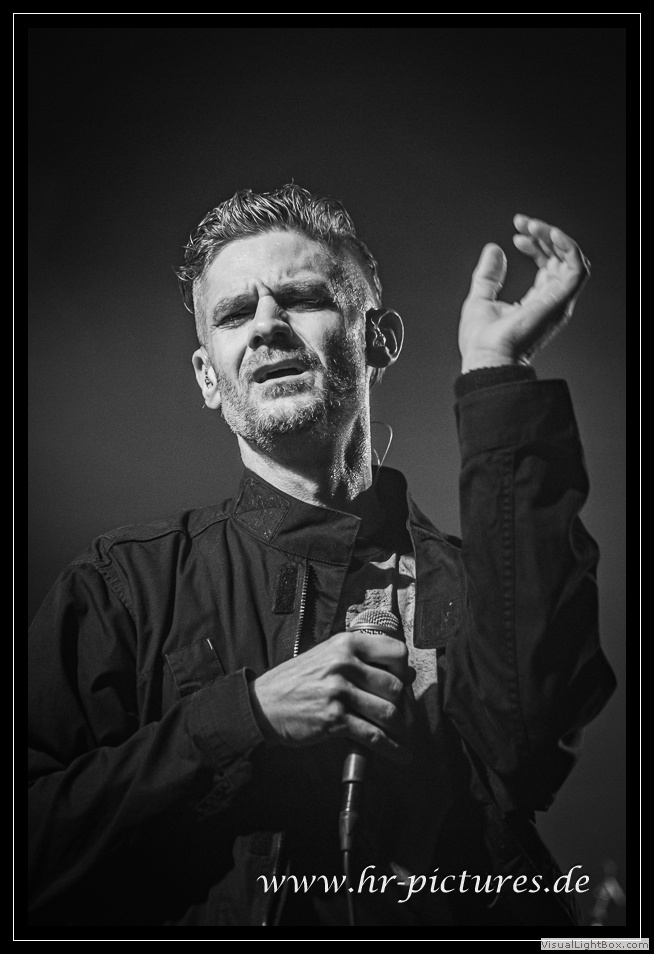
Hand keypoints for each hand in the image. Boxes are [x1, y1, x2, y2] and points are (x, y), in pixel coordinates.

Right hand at [250, 631, 411, 763]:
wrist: (264, 704)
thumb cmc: (297, 680)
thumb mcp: (327, 656)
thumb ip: (362, 661)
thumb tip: (406, 673)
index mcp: (345, 644)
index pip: (395, 653)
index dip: (403, 670)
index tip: (400, 681)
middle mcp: (343, 664)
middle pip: (394, 686)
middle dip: (400, 704)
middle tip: (396, 713)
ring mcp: (338, 692)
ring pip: (388, 712)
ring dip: (397, 728)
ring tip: (397, 733)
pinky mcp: (334, 720)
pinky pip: (374, 736)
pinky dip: (392, 749)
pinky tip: (401, 755)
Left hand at [459, 214, 590, 371]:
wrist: (486, 359)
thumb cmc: (482, 342)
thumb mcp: (480, 298)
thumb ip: (489, 275)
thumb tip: (494, 249)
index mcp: (536, 303)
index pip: (546, 266)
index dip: (535, 246)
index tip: (517, 235)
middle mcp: (550, 302)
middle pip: (559, 259)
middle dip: (544, 235)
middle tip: (523, 223)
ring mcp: (557, 302)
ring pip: (571, 259)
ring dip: (555, 237)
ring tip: (534, 226)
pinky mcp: (560, 300)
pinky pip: (577, 268)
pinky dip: (568, 248)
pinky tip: (551, 234)